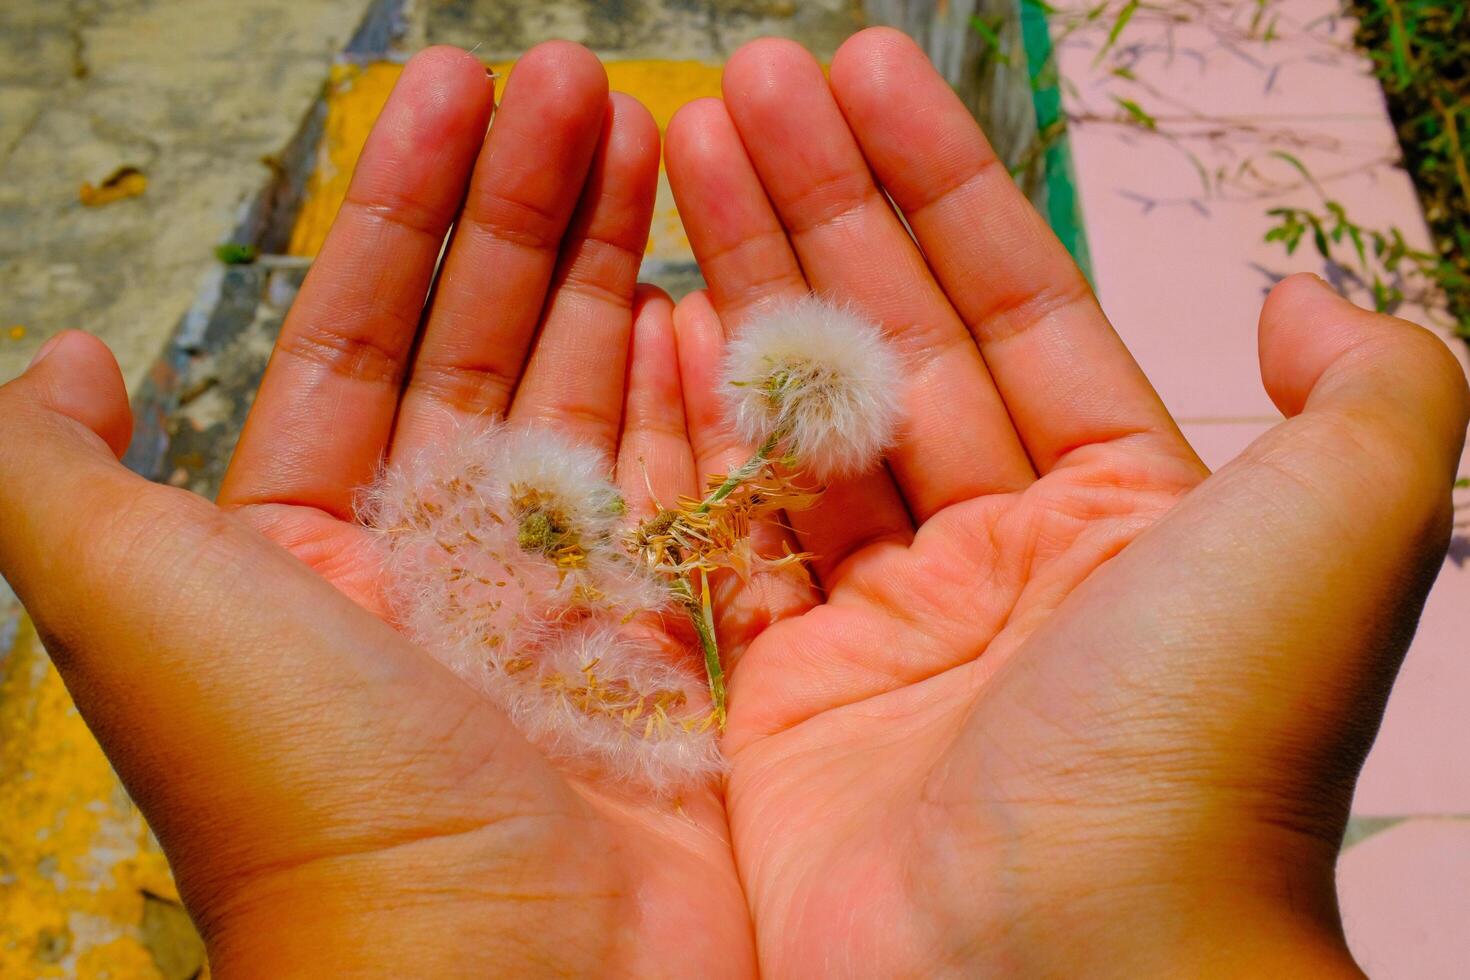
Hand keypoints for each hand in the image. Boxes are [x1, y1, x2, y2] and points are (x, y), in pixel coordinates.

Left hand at [0, 45, 754, 974]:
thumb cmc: (312, 794)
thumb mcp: (133, 605)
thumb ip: (54, 472)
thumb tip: (65, 355)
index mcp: (307, 547)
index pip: (361, 328)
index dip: (406, 200)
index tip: (458, 86)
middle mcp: (436, 566)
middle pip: (489, 341)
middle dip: (531, 205)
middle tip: (582, 85)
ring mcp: (563, 604)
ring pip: (594, 397)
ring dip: (620, 268)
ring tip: (656, 142)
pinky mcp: (669, 648)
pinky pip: (689, 489)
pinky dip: (703, 392)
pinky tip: (714, 296)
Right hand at [663, 28, 1468, 975]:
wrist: (1064, 974)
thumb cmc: (1205, 747)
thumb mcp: (1344, 532)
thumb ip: (1366, 391)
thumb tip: (1302, 297)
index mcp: (1128, 513)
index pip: (1017, 305)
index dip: (941, 181)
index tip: (866, 73)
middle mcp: (1004, 561)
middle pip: (894, 341)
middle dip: (820, 201)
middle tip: (742, 85)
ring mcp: (886, 627)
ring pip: (801, 420)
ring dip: (747, 281)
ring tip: (682, 150)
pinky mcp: (783, 696)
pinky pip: (729, 534)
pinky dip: (688, 429)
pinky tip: (651, 316)